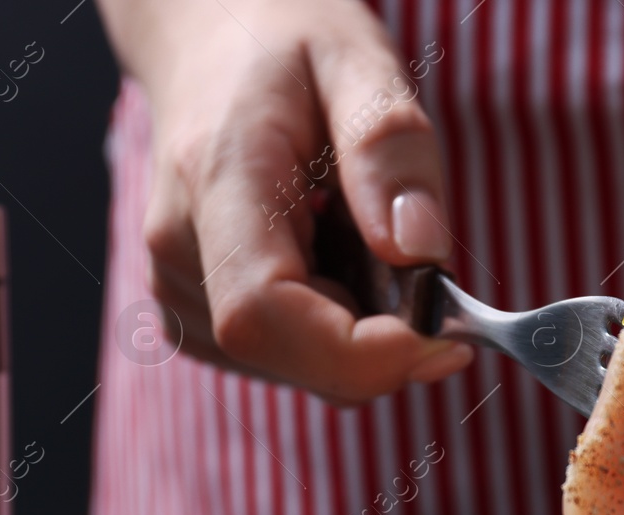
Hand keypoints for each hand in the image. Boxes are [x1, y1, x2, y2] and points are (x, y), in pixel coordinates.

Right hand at [98, 0, 472, 403]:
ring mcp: (176, 291)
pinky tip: (330, 257)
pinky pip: (282, 358)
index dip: (360, 353)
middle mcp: (179, 252)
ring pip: (292, 366)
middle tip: (427, 273)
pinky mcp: (191, 316)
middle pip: (287, 355)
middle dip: (380, 342)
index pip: (264, 315)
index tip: (446, 337)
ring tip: (357, 236)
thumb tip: (420, 250)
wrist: (206, 40)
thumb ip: (390, 149)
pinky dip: (331, 327)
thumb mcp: (356, 60)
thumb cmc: (282, 45)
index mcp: (214, 185)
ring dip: (357, 331)